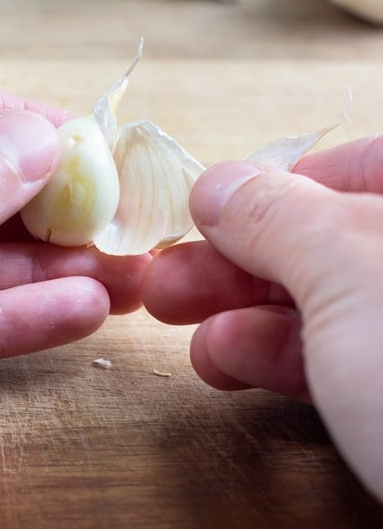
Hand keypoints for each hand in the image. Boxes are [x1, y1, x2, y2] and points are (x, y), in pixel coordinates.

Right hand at [143, 138, 382, 500]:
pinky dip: (277, 358)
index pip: (356, 167)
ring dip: (244, 312)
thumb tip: (222, 186)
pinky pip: (342, 360)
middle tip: (172, 275)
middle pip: (331, 240)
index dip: (270, 187)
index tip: (207, 213)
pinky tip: (228, 361)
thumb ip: (280, 217)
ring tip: (182, 324)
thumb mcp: (353, 274)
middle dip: (240, 258)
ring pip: (331, 306)